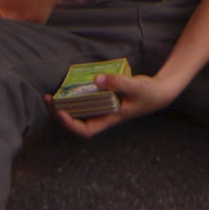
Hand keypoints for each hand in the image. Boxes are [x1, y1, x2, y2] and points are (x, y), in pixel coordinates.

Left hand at [49, 71, 179, 138]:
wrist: (159, 93)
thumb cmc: (148, 93)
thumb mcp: (135, 86)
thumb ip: (117, 82)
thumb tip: (96, 79)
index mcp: (110, 119)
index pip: (85, 130)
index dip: (70, 124)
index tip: (60, 110)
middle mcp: (104, 117)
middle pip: (76, 123)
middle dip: (60, 114)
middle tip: (49, 98)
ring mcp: (103, 109)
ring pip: (78, 113)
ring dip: (65, 106)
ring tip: (53, 94)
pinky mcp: (104, 100)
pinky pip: (85, 102)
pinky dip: (75, 97)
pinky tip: (70, 86)